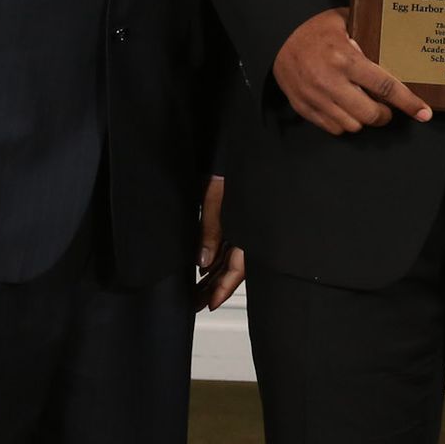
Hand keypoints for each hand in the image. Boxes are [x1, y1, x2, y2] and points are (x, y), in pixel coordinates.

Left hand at [195, 173, 245, 310]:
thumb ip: (211, 230)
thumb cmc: (231, 163)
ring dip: (212, 274)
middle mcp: (247, 230)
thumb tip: (202, 263)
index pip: (236, 268)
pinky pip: (226, 242)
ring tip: (196, 290)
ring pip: (227, 256)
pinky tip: (203, 266)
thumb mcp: (216, 198)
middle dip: (214, 287)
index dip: (223, 288)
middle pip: (231, 267)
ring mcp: (242, 223)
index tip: (209, 304)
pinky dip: (214, 256)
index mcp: (249, 229)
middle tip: (196, 303)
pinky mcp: (235, 214)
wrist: (239, 140)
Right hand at [271, 8, 432, 135]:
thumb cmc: (315, 28)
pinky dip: (344, 123)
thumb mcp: (344, 22)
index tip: (424, 113)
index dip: (407, 102)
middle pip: (371, 114)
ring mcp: (316, 98)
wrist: (276, 37)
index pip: (384, 86)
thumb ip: (368, 34)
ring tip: (363, 106)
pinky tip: (345, 108)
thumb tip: (398, 40)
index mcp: (345, 59)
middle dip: (384, 114)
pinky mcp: (304, 108)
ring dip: (363, 119)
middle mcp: (331, 82)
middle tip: (386, 108)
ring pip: (352, 125)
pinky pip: (333, 128)